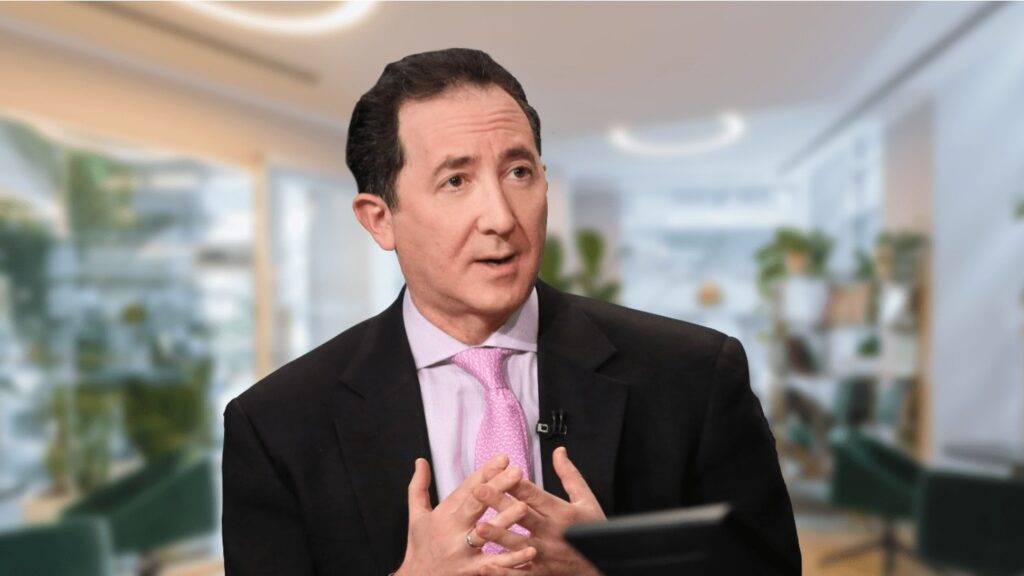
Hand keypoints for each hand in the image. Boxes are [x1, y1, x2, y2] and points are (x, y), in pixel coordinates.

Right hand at [395, 455, 536, 575]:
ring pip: (487, 533)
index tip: (503, 459)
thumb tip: (421, 461)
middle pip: (477, 505)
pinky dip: (512, 559)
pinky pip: (495, 564)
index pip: (466, 488)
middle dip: (497, 487)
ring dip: (505, 520)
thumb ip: (419, 487)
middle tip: (517, 472)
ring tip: (524, 506)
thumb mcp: (415, 516)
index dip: (485, 473)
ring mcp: (463, 551)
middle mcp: (453, 530)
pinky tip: (530, 551)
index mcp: (444, 514)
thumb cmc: (419, 547)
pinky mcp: (471, 570)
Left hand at [472, 447, 605, 575]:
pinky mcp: (542, 572)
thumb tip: (558, 451)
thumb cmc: (595, 532)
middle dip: (499, 502)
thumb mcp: (586, 500)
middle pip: (522, 515)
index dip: (516, 483)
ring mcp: (546, 554)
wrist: (603, 567)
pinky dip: (504, 572)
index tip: (498, 471)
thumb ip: (569, 475)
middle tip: (478, 490)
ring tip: (478, 526)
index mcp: (562, 512)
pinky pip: (521, 573)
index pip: (535, 494)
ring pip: (518, 544)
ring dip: (498, 535)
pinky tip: (487, 566)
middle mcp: (552, 532)